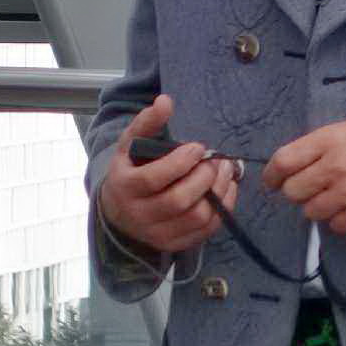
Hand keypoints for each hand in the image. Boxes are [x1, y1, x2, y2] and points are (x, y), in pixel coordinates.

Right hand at [97, 95, 238, 252]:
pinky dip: (223, 208)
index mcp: (124, 188)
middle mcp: (139, 215)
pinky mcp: (175, 244)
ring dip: (219, 191)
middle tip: (217, 160)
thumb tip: (165, 100)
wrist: (119, 213)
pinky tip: (226, 189)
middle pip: (179, 200)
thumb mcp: (130, 146)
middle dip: (205, 176)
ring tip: (225, 171)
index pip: (154, 178)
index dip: (181, 161)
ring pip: (197, 217)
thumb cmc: (130, 172)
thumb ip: (147, 123)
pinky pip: (206, 230)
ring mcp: (158, 233)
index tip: (199, 147)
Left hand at [265, 118, 345, 237]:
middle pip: (292, 192)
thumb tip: (287, 169)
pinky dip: (340, 220)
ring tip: (337, 196)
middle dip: (299, 193)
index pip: (283, 162)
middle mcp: (335, 165)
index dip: (272, 176)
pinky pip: (335, 226)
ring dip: (320, 207)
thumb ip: (317, 147)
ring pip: (311, 212)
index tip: (273, 182)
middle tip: (314, 188)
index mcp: (329, 140)